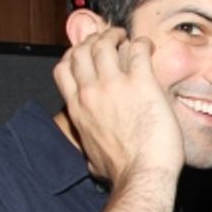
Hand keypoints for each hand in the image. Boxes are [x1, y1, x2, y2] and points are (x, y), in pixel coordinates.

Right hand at [53, 27, 183, 183]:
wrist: (142, 175)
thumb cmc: (122, 173)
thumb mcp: (91, 158)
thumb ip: (89, 148)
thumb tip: (91, 159)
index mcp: (78, 109)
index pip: (63, 69)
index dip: (73, 55)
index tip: (86, 53)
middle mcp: (91, 93)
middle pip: (82, 50)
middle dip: (94, 39)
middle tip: (109, 39)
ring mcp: (114, 85)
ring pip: (105, 44)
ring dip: (116, 36)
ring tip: (126, 37)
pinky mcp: (141, 83)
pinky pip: (138, 50)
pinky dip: (142, 43)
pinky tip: (148, 47)